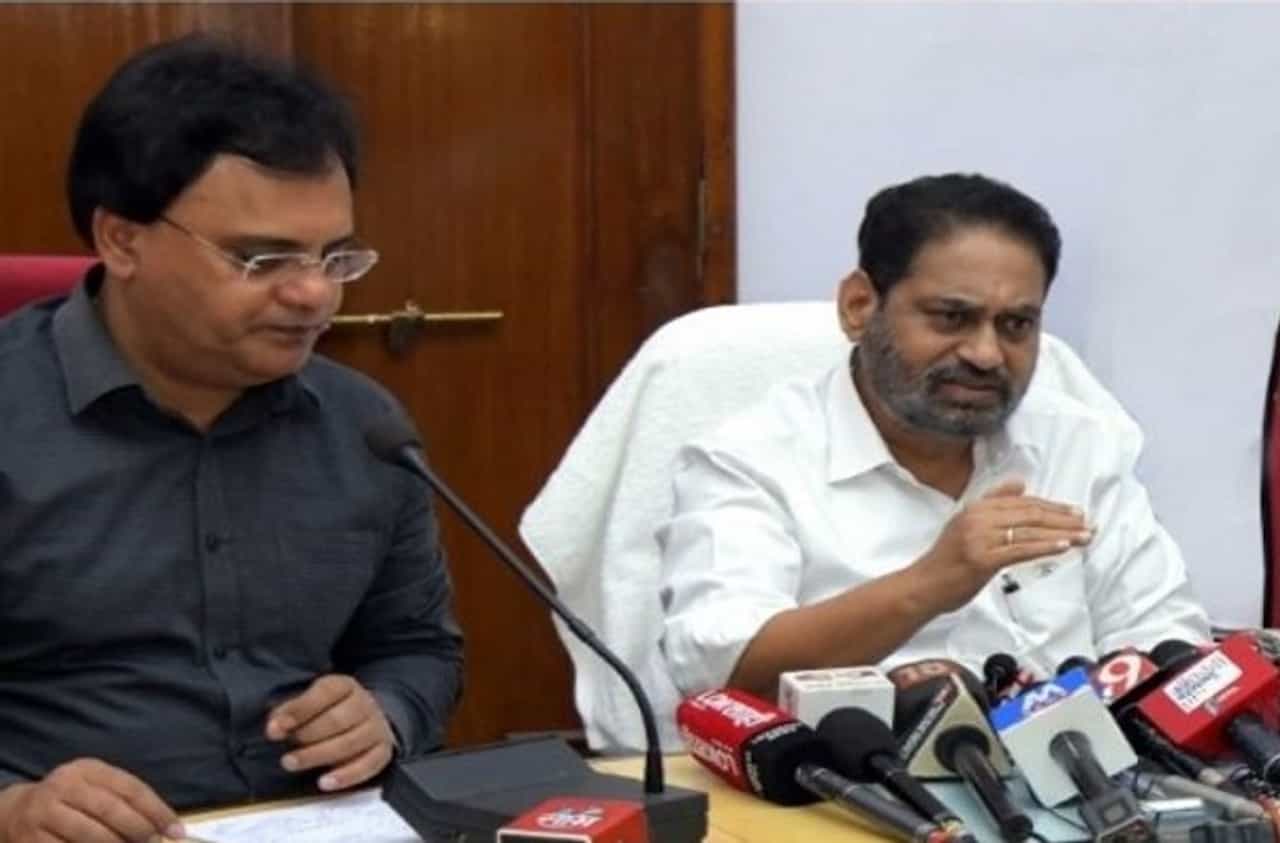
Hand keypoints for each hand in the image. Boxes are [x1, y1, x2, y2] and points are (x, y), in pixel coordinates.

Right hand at [0, 758, 181, 842]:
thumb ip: (124, 800)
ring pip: (89, 833)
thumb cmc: (70, 800)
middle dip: (138, 829)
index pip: (130, 788)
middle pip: (110, 809)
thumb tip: (163, 825)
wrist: (18, 810)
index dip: (156, 810)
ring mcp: (45, 812)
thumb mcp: (95, 788)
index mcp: (88, 769)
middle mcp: (65, 786)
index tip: (176, 829)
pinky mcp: (31, 838)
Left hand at [265, 675, 395, 791]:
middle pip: (337, 720)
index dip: (298, 710)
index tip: (274, 729)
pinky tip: (324, 782)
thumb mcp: (312, 701)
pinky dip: (346, 776)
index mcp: (344, 686)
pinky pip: (368, 764)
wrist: (368, 718)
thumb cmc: (330, 711)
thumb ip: (292, 711)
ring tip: (293, 764)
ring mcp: (376, 727)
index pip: (324, 693)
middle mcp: (364, 704)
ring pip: (350, 743)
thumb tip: (274, 727)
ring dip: (318, 755)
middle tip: (284, 752)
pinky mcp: (383, 751)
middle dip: (306, 736)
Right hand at [914, 479, 1092, 612]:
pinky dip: (1044, 547)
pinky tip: (1063, 547)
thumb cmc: (946, 561)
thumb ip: (993, 503)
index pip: (1022, 502)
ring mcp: (979, 538)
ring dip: (1062, 534)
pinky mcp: (983, 559)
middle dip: (1063, 518)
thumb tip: (1020, 484)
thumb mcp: (966, 524)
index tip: (1075, 512)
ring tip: (1084, 536)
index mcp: (976, 508)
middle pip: (1030, 513)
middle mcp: (978, 518)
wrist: (923, 586)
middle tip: (1088, 523)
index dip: (1052, 506)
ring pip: (1029, 531)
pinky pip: (1020, 550)